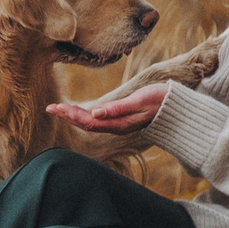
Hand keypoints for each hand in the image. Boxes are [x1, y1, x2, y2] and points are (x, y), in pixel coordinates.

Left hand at [47, 84, 167, 134]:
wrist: (178, 108)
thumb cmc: (160, 101)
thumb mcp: (139, 101)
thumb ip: (118, 109)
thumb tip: (95, 113)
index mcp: (119, 123)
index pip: (88, 121)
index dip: (71, 115)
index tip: (56, 108)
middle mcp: (117, 126)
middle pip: (86, 123)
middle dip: (68, 115)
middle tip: (50, 108)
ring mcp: (120, 123)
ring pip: (91, 122)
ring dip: (74, 115)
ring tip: (59, 109)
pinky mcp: (122, 118)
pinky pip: (99, 119)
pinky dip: (85, 114)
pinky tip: (79, 111)